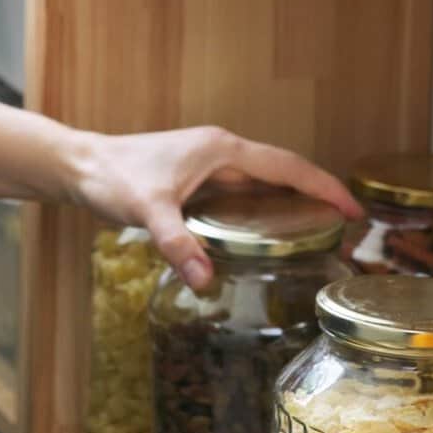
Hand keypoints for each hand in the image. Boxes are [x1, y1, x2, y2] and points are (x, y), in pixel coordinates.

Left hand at [60, 126, 358, 292]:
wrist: (79, 166)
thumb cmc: (111, 178)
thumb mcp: (147, 211)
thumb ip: (177, 245)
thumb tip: (207, 283)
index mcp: (221, 150)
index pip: (287, 167)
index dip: (323, 186)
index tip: (353, 208)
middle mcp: (221, 152)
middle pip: (282, 173)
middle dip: (315, 197)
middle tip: (345, 229)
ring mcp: (208, 164)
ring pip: (262, 184)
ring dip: (291, 204)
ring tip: (318, 234)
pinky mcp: (196, 179)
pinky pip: (242, 194)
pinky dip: (263, 211)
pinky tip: (266, 237)